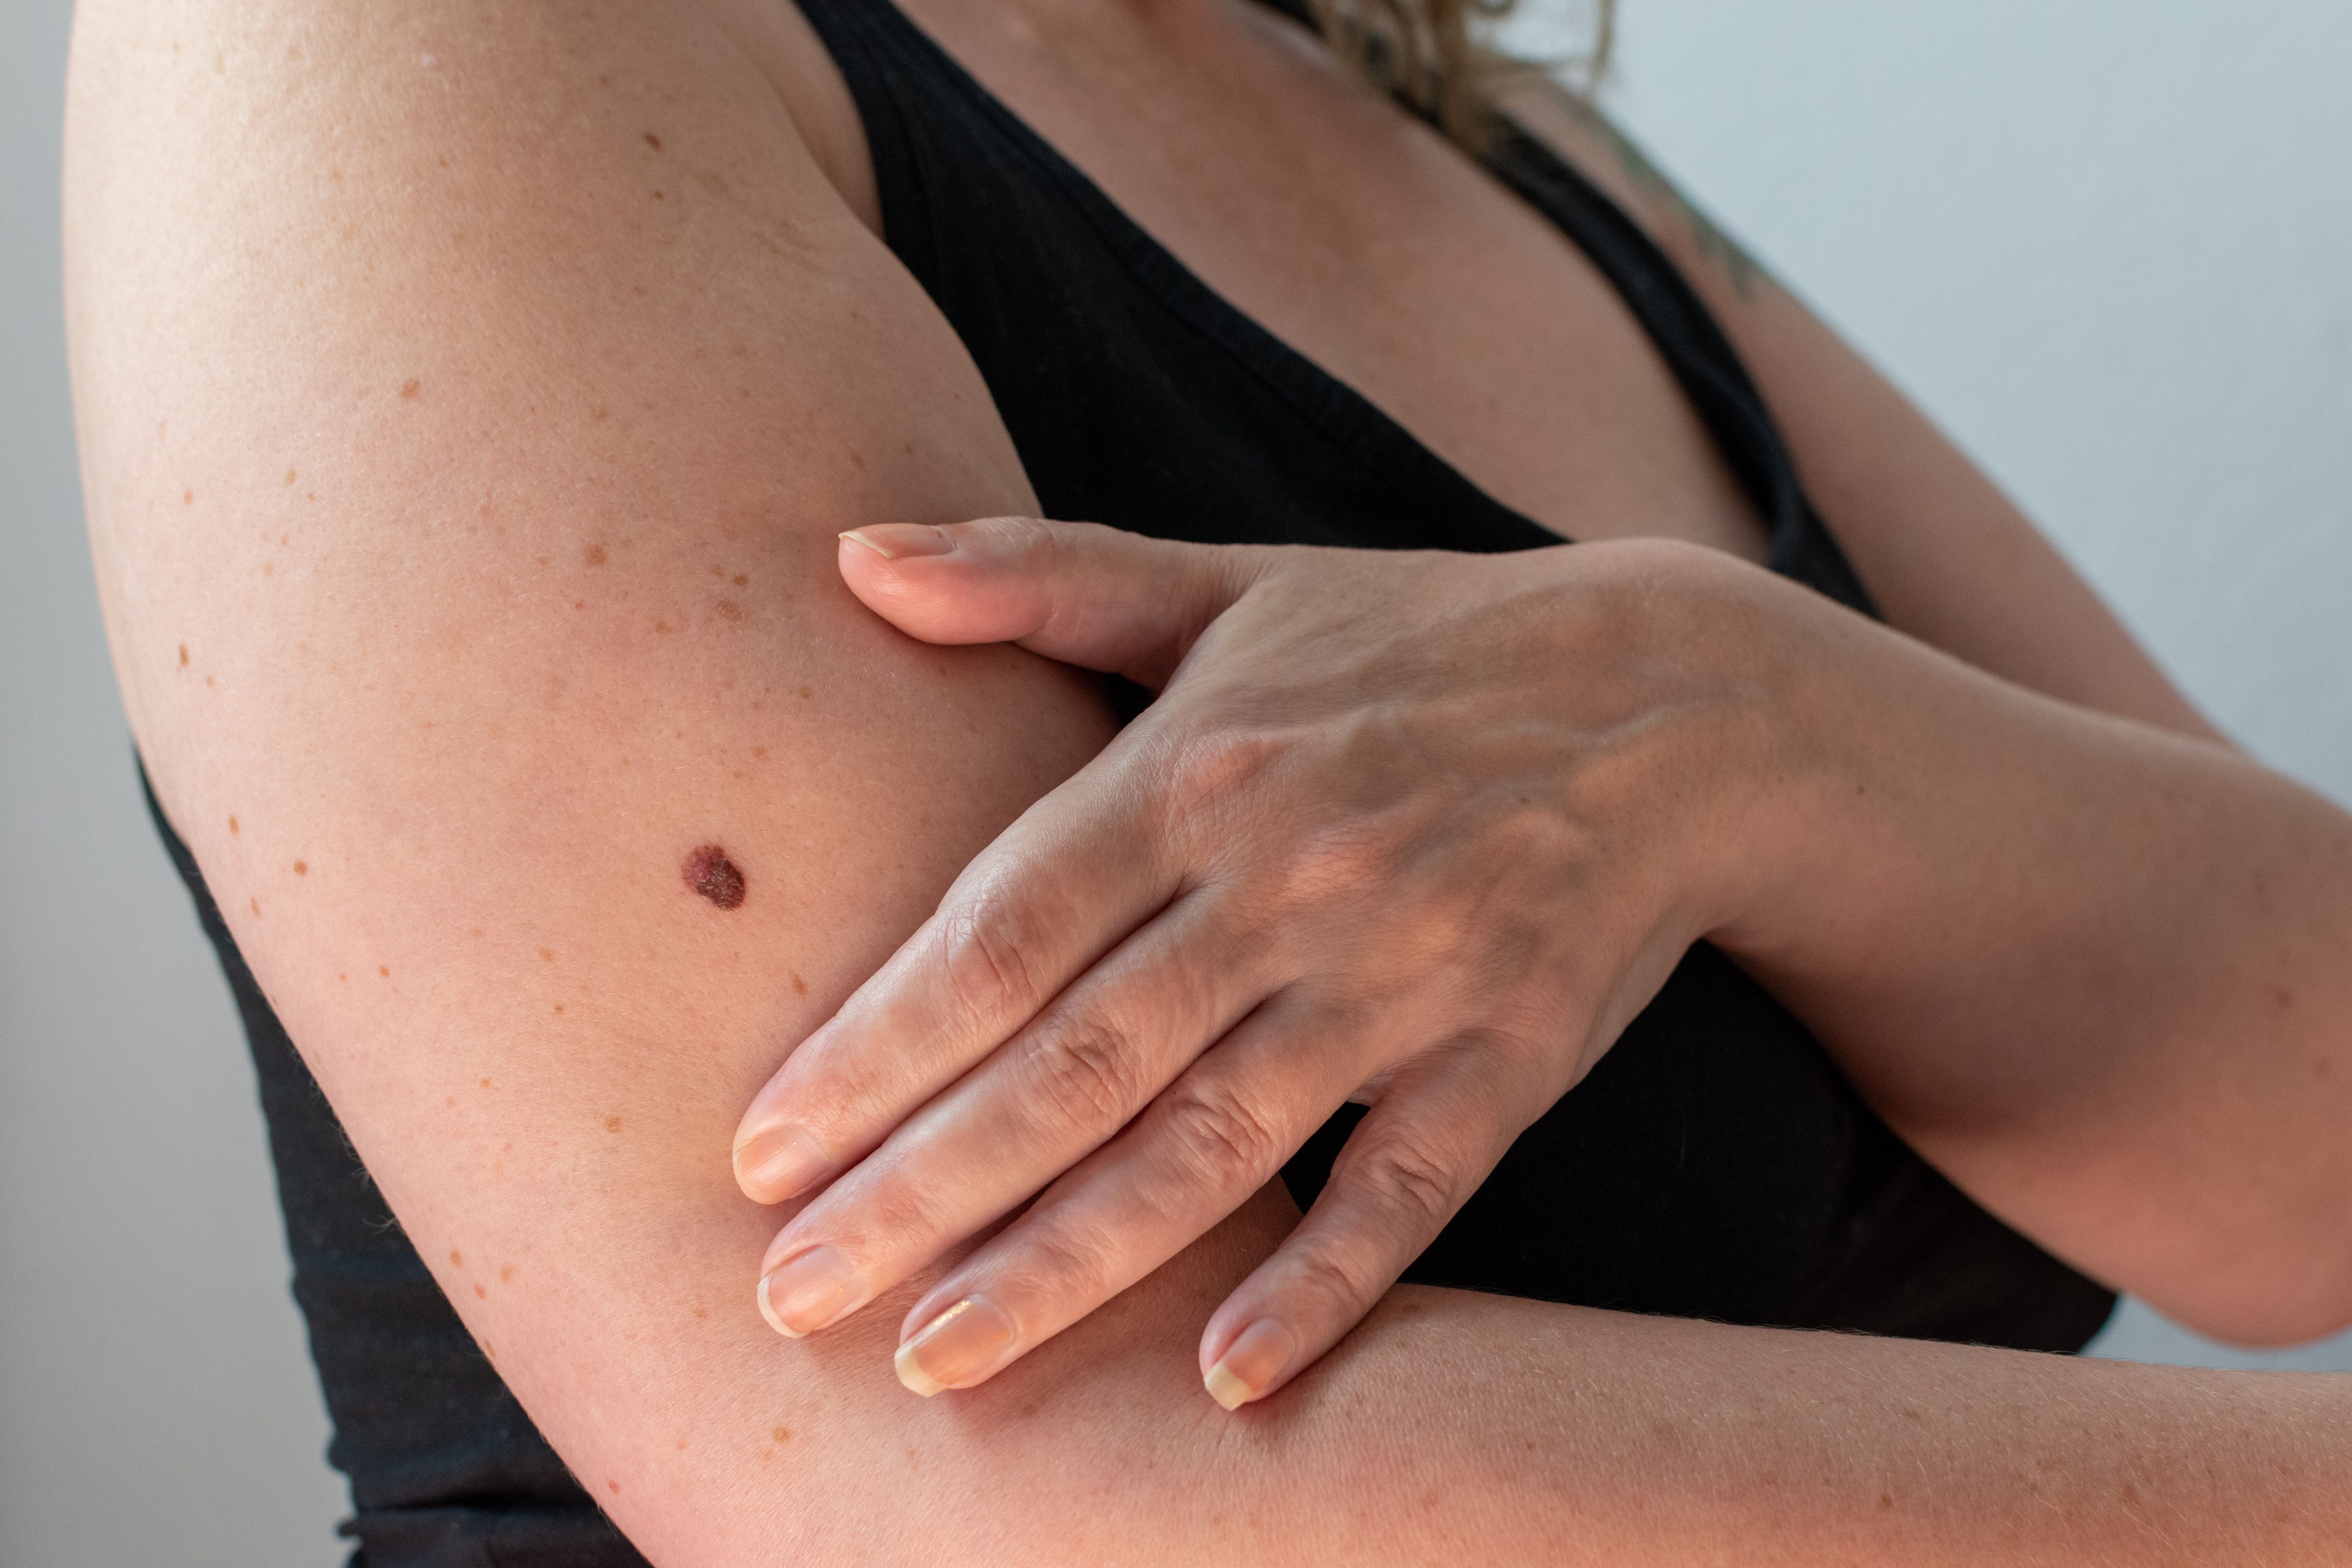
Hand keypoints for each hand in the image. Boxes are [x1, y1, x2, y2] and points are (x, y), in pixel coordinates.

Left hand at [732, 517, 1818, 1406]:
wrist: (1673, 697)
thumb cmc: (1411, 643)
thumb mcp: (1225, 583)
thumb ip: (1035, 574)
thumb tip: (848, 550)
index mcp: (1200, 769)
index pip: (1002, 930)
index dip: (876, 1045)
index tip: (760, 1146)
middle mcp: (1290, 880)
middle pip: (1077, 1061)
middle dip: (921, 1189)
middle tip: (787, 1294)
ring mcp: (1407, 975)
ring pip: (1211, 1145)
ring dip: (1067, 1266)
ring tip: (932, 1361)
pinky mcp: (1509, 1054)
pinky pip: (1406, 1190)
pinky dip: (1323, 1285)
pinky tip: (1225, 1380)